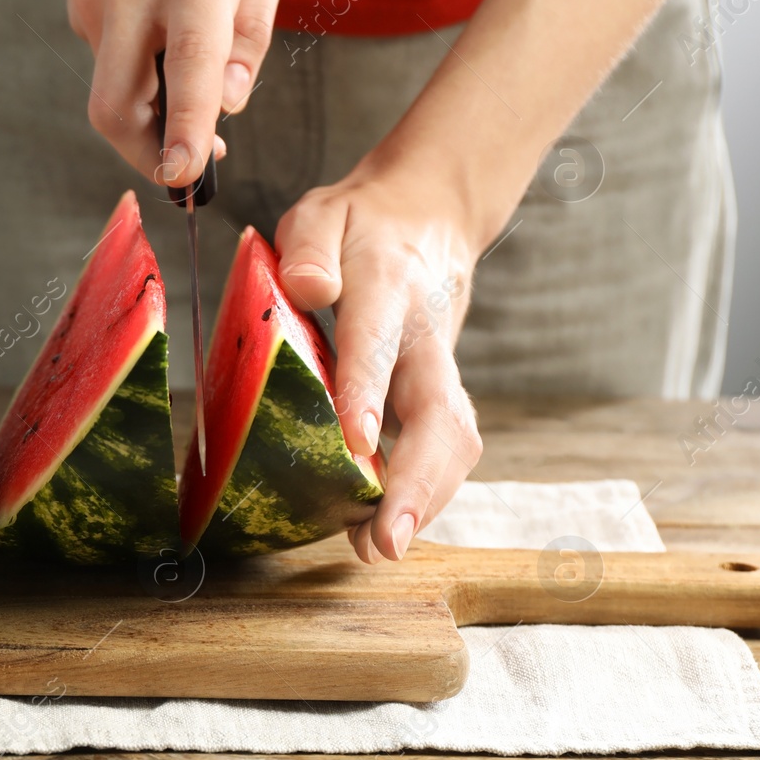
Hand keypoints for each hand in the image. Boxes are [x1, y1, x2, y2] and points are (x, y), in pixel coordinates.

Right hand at [54, 0, 283, 185]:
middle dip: (146, 155)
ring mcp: (96, 3)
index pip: (187, 68)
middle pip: (116, 106)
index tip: (183, 176)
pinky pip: (108, 59)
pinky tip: (157, 37)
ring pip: (111, 89)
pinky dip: (136, 71)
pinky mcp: (77, 6)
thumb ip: (251, 32)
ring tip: (185, 100)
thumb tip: (231, 103)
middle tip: (183, 168)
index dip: (183, 129)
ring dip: (147, 115)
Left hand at [274, 158, 485, 563]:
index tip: (356, 441)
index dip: (368, 392)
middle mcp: (425, 337)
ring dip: (426, 499)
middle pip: (440, 413)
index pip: (379, 343)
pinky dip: (422, 493)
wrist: (429, 219)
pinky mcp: (438, 395)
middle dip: (420, 481)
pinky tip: (381, 528)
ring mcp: (439, 370)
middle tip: (387, 539)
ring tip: (379, 548)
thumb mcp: (323, 212)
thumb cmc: (361, 224)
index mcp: (389, 289)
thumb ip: (309, 246)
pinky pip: (442, 449)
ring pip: (453, 440)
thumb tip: (306, 285)